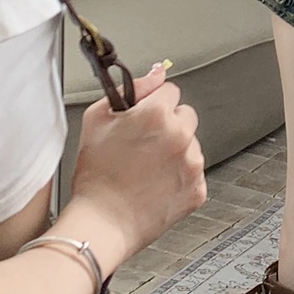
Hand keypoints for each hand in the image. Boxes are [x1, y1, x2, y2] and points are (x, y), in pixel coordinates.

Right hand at [70, 64, 206, 260]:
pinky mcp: (198, 189)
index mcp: (156, 114)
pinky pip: (194, 172)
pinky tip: (155, 184)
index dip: (152, 103)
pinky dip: (179, 176)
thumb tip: (156, 72)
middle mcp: (180, 136)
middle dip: (168, 124)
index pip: (170, 90)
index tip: (142, 117)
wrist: (102, 222)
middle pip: (185, 115)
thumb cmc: (95, 175)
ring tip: (146, 168)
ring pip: (191, 144)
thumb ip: (132, 89)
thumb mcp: (98, 119)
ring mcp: (192, 164)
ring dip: (175, 150)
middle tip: (143, 144)